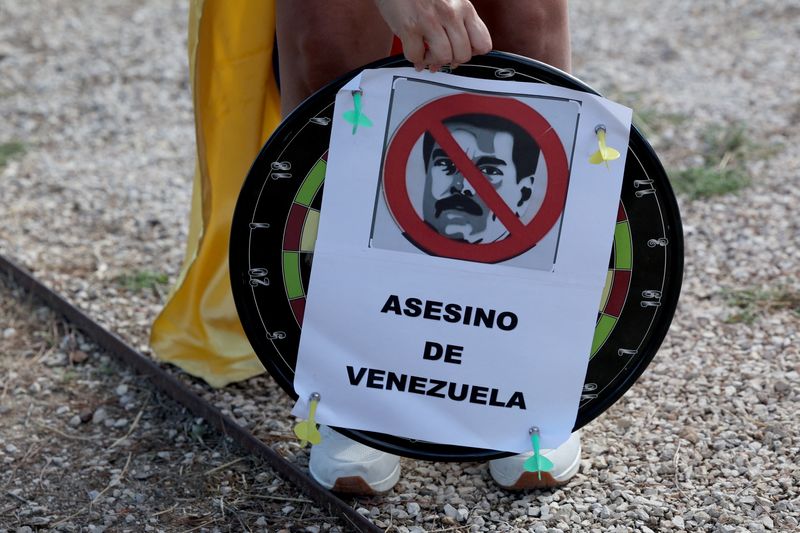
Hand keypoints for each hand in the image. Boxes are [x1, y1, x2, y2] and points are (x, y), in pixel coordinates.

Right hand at [374, 0, 491, 71]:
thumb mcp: (449, 0)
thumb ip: (457, 22)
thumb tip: (456, 52)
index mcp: (464, 7)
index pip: (483, 44)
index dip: (472, 53)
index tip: (461, 52)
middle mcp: (450, 13)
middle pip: (463, 55)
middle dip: (451, 60)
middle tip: (441, 55)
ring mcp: (430, 20)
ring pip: (443, 58)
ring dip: (433, 61)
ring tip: (426, 54)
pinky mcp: (410, 26)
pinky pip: (417, 56)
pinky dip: (415, 58)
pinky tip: (413, 50)